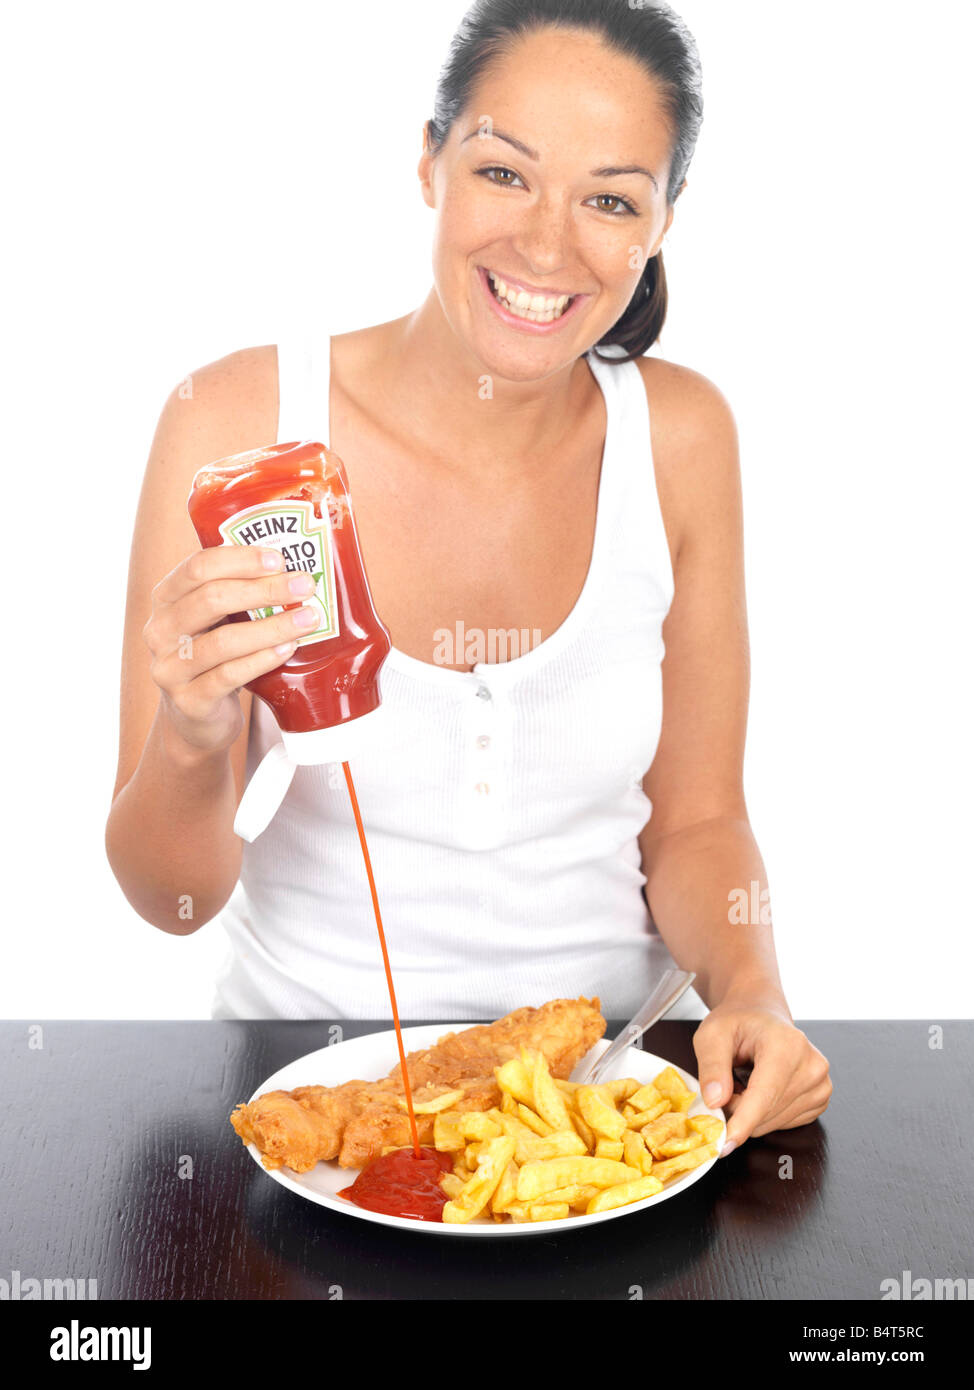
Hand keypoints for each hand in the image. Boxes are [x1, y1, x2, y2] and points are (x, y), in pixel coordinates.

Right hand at [143, 544, 321, 753]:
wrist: (197, 718)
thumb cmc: (215, 658)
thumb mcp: (218, 620)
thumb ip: (240, 594)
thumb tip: (293, 571)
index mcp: (166, 598)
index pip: (198, 567)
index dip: (240, 559)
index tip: (279, 559)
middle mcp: (160, 630)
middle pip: (211, 599)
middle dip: (264, 589)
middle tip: (304, 585)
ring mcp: (170, 668)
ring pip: (223, 641)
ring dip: (271, 627)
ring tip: (307, 619)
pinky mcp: (189, 701)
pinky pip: (229, 675)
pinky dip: (262, 660)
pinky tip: (288, 649)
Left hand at [691, 999, 831, 1155]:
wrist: (761, 1014)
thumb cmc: (738, 1022)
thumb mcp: (712, 1034)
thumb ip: (711, 1066)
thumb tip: (715, 1101)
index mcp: (787, 1044)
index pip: (765, 1094)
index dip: (743, 1122)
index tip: (724, 1143)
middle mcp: (812, 1065)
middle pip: (768, 1112)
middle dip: (737, 1111)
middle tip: (723, 1087)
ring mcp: (821, 1084)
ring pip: (775, 1123)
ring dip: (750, 1113)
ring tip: (742, 1083)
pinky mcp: (821, 1099)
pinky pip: (786, 1123)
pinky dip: (765, 1115)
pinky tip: (760, 1091)